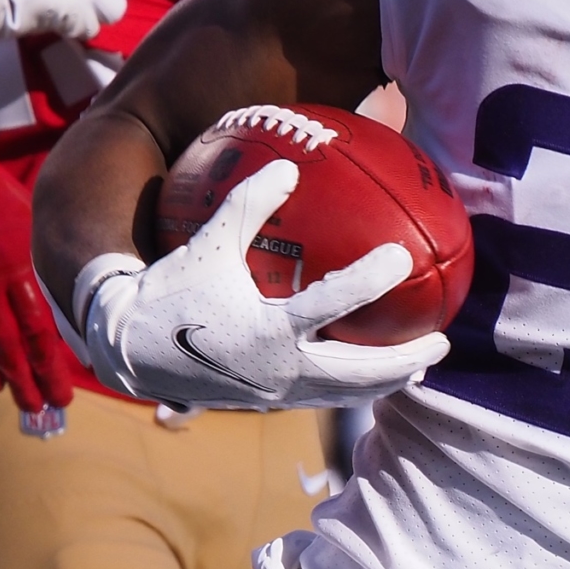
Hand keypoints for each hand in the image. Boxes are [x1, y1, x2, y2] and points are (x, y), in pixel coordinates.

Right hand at [0, 140, 73, 415]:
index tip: (76, 378)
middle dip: (43, 376)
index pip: (48, 320)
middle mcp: (3, 277)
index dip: (60, 355)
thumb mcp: (34, 233)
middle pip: (26, 339)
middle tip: (57, 405)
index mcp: (29, 263)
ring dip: (14, 378)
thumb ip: (47, 271)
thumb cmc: (3, 212)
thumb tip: (75, 312)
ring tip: (30, 405)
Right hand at [75, 158, 447, 410]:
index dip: (371, 279)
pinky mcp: (266, 402)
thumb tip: (289, 166)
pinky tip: (368, 375)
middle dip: (404, 361)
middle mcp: (277, 370)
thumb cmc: (169, 291)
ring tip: (419, 368)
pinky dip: (351, 387)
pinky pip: (321, 396)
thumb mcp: (207, 243)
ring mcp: (274, 393)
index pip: (332, 305)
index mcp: (266, 330)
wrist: (128, 350)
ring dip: (385, 382)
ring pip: (344, 394)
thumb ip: (247, 203)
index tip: (402, 258)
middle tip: (441, 343)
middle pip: (358, 374)